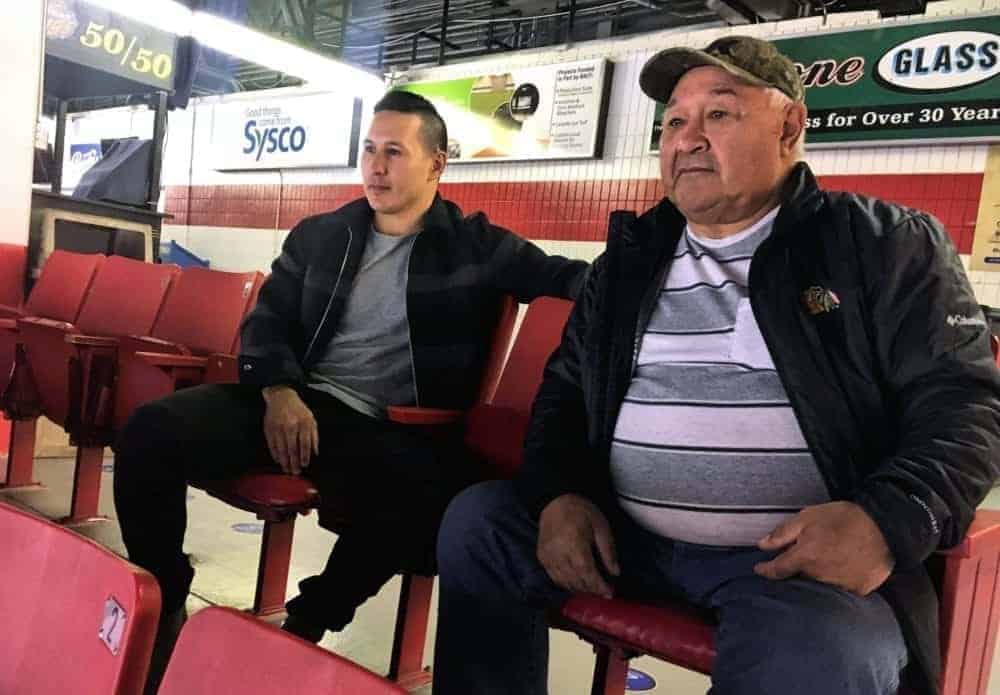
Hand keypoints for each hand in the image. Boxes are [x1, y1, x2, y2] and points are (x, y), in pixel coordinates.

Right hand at [262, 386, 318, 475]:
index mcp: (303, 423)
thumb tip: (315, 453)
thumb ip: (314, 436)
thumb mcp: (311, 419)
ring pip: (281, 449)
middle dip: (294, 463)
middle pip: (292, 449)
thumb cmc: (298, 409)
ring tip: (286, 470)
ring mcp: (278, 427)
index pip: (304, 444)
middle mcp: (290, 425)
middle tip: (295, 473)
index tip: (304, 465)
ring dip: (284, 462)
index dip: (304, 457)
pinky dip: (275, 454)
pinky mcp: (269, 429)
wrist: (281, 396)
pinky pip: (272, 445)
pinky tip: (278, 460)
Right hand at [537, 494, 619, 597]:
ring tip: (592, 589)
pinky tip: (577, 583)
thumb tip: (615, 573)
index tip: (609, 592)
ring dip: (580, 589)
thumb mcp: (601, 526)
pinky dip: (567, 584)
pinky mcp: (542, 557)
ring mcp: (547, 556)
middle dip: (591, 589)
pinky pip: (554, 578)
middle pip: (575, 580)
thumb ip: (608, 551)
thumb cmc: (581, 512)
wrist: (555, 501)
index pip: (587, 572)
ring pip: (564, 582)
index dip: (598, 585)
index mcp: (574, 542)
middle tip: (604, 591)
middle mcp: (558, 552)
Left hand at [754, 501, 894, 595]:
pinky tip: (842, 567)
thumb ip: (783, 533)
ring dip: (817, 575)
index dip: (765, 570)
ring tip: (826, 559)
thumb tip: (761, 545)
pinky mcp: (859, 590)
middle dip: (796, 568)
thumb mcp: (808, 517)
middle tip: (803, 555)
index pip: (777, 570)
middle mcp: (820, 576)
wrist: (886, 527)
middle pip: (799, 577)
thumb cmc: (844, 518)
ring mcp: (840, 585)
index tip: (759, 569)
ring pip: (819, 584)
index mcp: (805, 558)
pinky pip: (841, 588)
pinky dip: (837, 580)